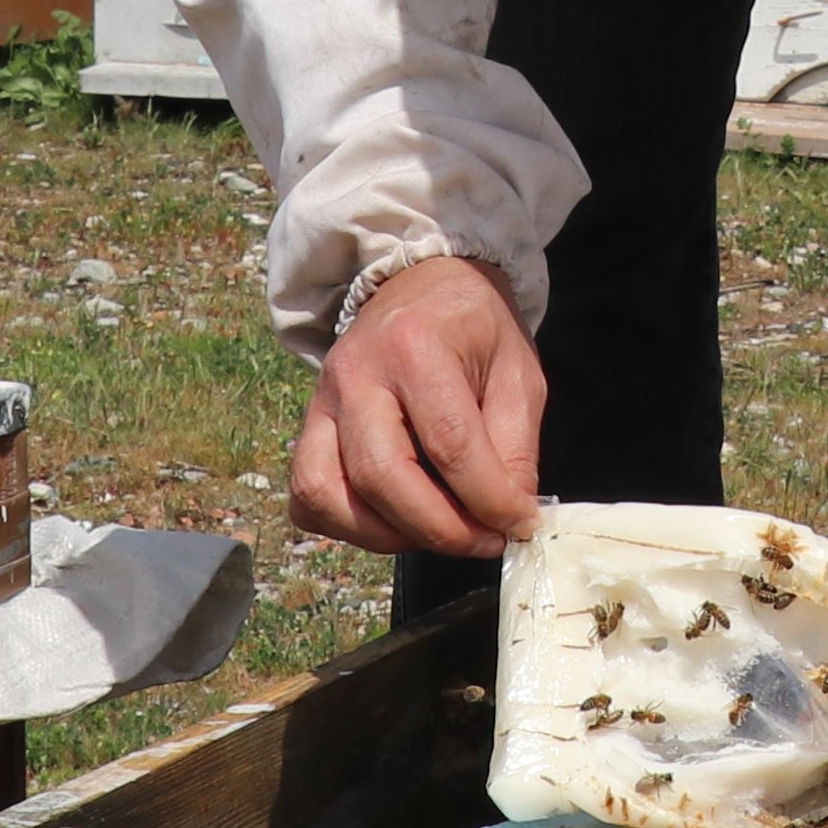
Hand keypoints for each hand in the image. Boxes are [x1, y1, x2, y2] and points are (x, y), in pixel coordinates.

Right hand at [288, 254, 547, 563]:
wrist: (420, 286)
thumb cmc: (474, 329)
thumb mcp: (517, 374)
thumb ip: (516, 449)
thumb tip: (511, 521)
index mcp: (416, 347)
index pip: (449, 445)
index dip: (488, 501)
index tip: (519, 526)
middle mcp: (356, 374)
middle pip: (382, 477)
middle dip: (439, 529)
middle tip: (483, 540)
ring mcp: (321, 402)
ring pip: (329, 493)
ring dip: (388, 535)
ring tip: (437, 530)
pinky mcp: (307, 427)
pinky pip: (308, 496)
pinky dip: (346, 526)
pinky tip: (393, 521)